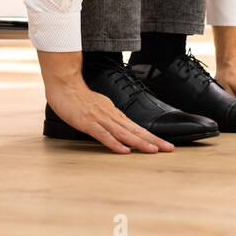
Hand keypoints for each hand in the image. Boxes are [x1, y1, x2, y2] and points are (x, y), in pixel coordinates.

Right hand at [38, 52, 172, 153]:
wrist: (65, 85)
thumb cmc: (80, 99)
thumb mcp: (100, 109)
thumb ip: (110, 119)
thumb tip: (121, 129)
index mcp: (115, 114)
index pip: (137, 128)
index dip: (151, 137)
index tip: (164, 145)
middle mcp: (112, 116)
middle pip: (136, 130)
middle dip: (153, 140)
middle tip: (169, 148)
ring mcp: (100, 119)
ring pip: (124, 133)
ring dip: (139, 143)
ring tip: (153, 150)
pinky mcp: (88, 123)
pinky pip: (103, 135)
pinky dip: (115, 143)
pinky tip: (124, 150)